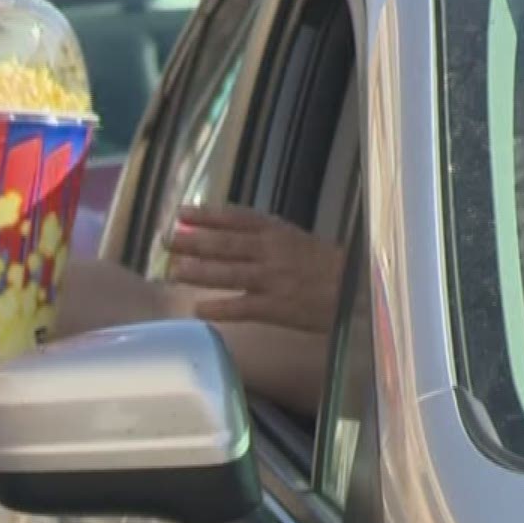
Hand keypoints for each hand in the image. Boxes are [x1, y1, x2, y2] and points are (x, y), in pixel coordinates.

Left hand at [166, 205, 344, 334]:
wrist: (358, 291)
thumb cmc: (328, 269)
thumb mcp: (298, 242)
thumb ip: (267, 239)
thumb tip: (229, 238)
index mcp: (278, 232)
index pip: (237, 218)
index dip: (207, 215)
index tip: (182, 212)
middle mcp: (273, 251)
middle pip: (225, 243)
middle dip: (193, 241)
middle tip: (165, 240)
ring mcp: (274, 278)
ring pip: (229, 273)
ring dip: (199, 272)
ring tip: (174, 272)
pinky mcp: (278, 306)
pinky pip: (243, 307)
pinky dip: (220, 308)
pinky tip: (199, 310)